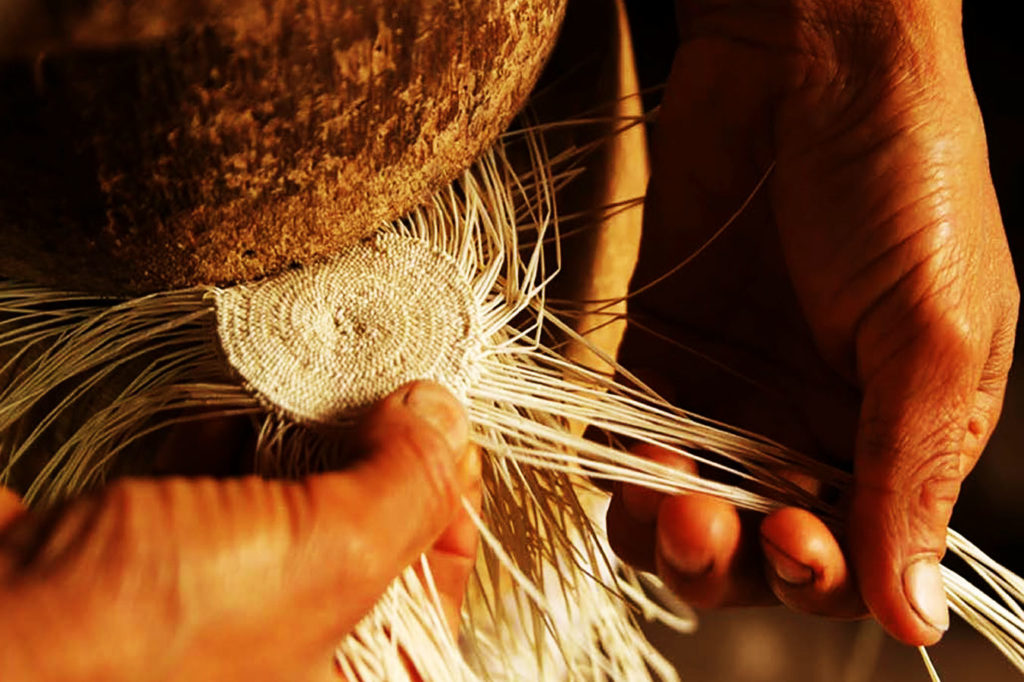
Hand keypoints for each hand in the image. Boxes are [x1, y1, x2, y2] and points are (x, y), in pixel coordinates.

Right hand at [0, 381, 480, 680]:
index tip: (446, 424)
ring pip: (290, 503)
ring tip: (320, 388)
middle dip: (375, 455)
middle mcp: (289, 652)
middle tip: (386, 391)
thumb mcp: (322, 558)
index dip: (450, 497)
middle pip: (366, 534)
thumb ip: (404, 489)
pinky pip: (212, 487)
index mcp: (351, 681)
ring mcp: (218, 607)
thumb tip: (444, 422)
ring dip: (304, 439)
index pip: (439, 582)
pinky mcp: (152, 561)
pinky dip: (226, 441)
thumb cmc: (144, 644)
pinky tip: (235, 409)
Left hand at [612, 0, 1018, 645]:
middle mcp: (808, 423)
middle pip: (759, 551)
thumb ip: (908, 473)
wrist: (807, 63)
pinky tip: (636, 455)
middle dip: (734, 566)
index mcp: (895, 430)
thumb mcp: (938, 332)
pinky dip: (625, 469)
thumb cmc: (903, 179)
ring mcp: (728, 390)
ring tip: (672, 503)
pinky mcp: (661, 350)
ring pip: (686, 510)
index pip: (857, 554)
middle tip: (717, 528)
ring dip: (672, 534)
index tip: (797, 543)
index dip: (822, 576)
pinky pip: (630, 441)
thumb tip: (918, 614)